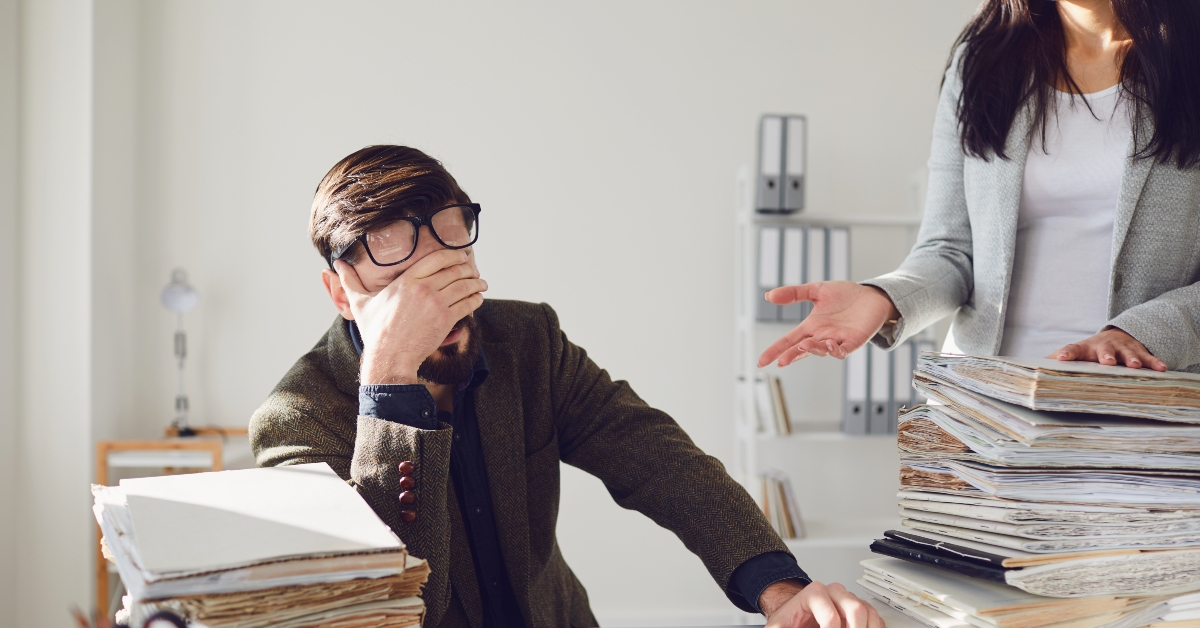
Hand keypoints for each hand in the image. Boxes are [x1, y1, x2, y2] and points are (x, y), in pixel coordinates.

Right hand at [333, 249, 486, 383]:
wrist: (389, 357)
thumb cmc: (375, 331)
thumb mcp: (360, 303)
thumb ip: (350, 281)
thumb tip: (335, 265)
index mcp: (406, 280)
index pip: (436, 258)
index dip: (453, 255)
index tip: (461, 257)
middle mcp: (423, 288)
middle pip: (454, 270)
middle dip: (468, 269)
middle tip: (474, 271)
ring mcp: (436, 303)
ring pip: (464, 285)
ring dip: (476, 283)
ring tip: (482, 283)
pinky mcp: (446, 319)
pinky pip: (468, 303)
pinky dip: (476, 299)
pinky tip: (479, 298)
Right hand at [758, 282, 898, 367]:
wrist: (872, 296)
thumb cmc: (845, 295)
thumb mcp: (816, 290)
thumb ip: (793, 293)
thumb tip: (768, 296)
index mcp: (811, 326)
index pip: (789, 340)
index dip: (775, 350)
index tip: (761, 361)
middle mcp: (822, 336)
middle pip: (802, 350)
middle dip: (790, 356)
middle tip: (780, 361)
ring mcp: (837, 341)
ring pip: (821, 350)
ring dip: (812, 350)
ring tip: (804, 345)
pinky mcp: (853, 342)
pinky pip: (842, 350)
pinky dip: (834, 350)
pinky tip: (828, 343)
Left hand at [760, 580, 883, 627]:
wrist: (796, 614)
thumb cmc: (790, 619)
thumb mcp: (777, 626)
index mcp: (814, 593)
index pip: (831, 616)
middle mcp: (835, 592)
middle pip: (855, 608)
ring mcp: (849, 599)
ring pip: (868, 612)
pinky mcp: (860, 609)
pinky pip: (875, 619)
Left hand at [1049, 327, 1165, 370]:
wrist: (1117, 336)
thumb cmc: (1090, 351)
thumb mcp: (1075, 355)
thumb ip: (1055, 362)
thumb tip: (1030, 372)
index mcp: (1085, 348)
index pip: (1074, 349)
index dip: (1068, 353)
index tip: (1061, 358)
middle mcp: (1104, 346)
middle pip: (1104, 350)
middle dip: (1106, 355)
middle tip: (1107, 362)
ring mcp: (1122, 348)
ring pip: (1127, 352)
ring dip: (1132, 359)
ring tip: (1135, 367)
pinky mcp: (1139, 351)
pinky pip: (1148, 357)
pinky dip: (1154, 362)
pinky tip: (1161, 368)